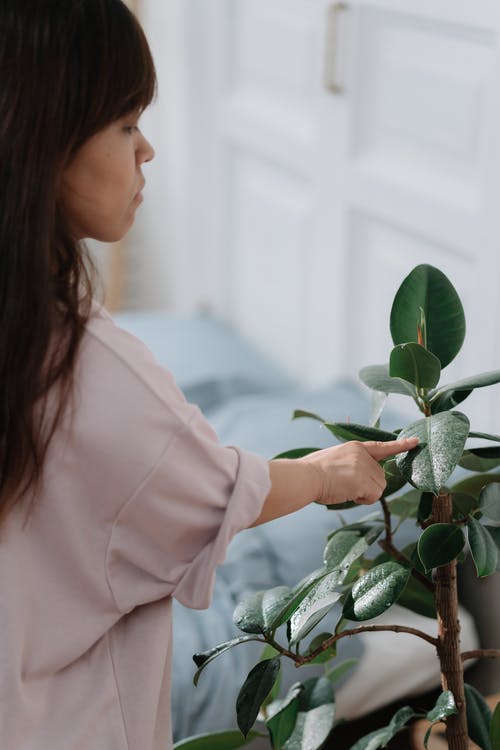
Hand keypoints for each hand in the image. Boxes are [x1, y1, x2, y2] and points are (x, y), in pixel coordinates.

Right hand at [299, 437, 418, 505]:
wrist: (305, 477)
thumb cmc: (313, 472)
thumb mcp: (335, 459)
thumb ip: (351, 463)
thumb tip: (359, 479)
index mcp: (355, 447)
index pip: (381, 446)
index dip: (400, 445)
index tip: (416, 442)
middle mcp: (362, 454)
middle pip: (380, 476)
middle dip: (369, 485)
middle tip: (348, 486)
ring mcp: (364, 466)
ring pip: (379, 487)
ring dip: (366, 493)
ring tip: (346, 489)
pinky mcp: (363, 480)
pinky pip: (374, 496)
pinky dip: (364, 499)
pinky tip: (349, 494)